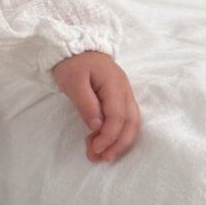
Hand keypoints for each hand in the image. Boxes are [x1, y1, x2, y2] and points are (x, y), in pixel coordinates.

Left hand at [51, 50, 139, 164]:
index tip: (95, 149)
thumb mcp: (73, 81)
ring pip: (132, 123)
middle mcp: (125, 90)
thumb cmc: (73, 63)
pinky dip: (117, 133)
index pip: (118, 117)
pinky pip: (125, 119)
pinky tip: (104, 142)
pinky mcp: (120, 98)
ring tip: (102, 156)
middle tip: (102, 159)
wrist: (77, 46)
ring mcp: (125, 94)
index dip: (109, 136)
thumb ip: (86, 104)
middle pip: (131, 123)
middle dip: (118, 144)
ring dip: (120, 142)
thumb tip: (97, 126)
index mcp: (114, 85)